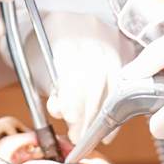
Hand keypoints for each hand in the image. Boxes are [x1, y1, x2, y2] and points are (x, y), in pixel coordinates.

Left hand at [39, 12, 138, 144]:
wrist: (54, 31)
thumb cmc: (42, 51)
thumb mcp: (37, 67)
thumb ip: (49, 87)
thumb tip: (60, 111)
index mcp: (62, 27)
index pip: (71, 63)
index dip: (72, 95)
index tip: (69, 118)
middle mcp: (91, 28)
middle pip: (96, 74)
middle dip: (87, 111)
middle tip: (78, 135)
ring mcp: (111, 36)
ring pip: (114, 80)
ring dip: (102, 114)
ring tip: (90, 135)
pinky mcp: (126, 47)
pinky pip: (125, 81)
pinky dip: (116, 108)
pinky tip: (108, 128)